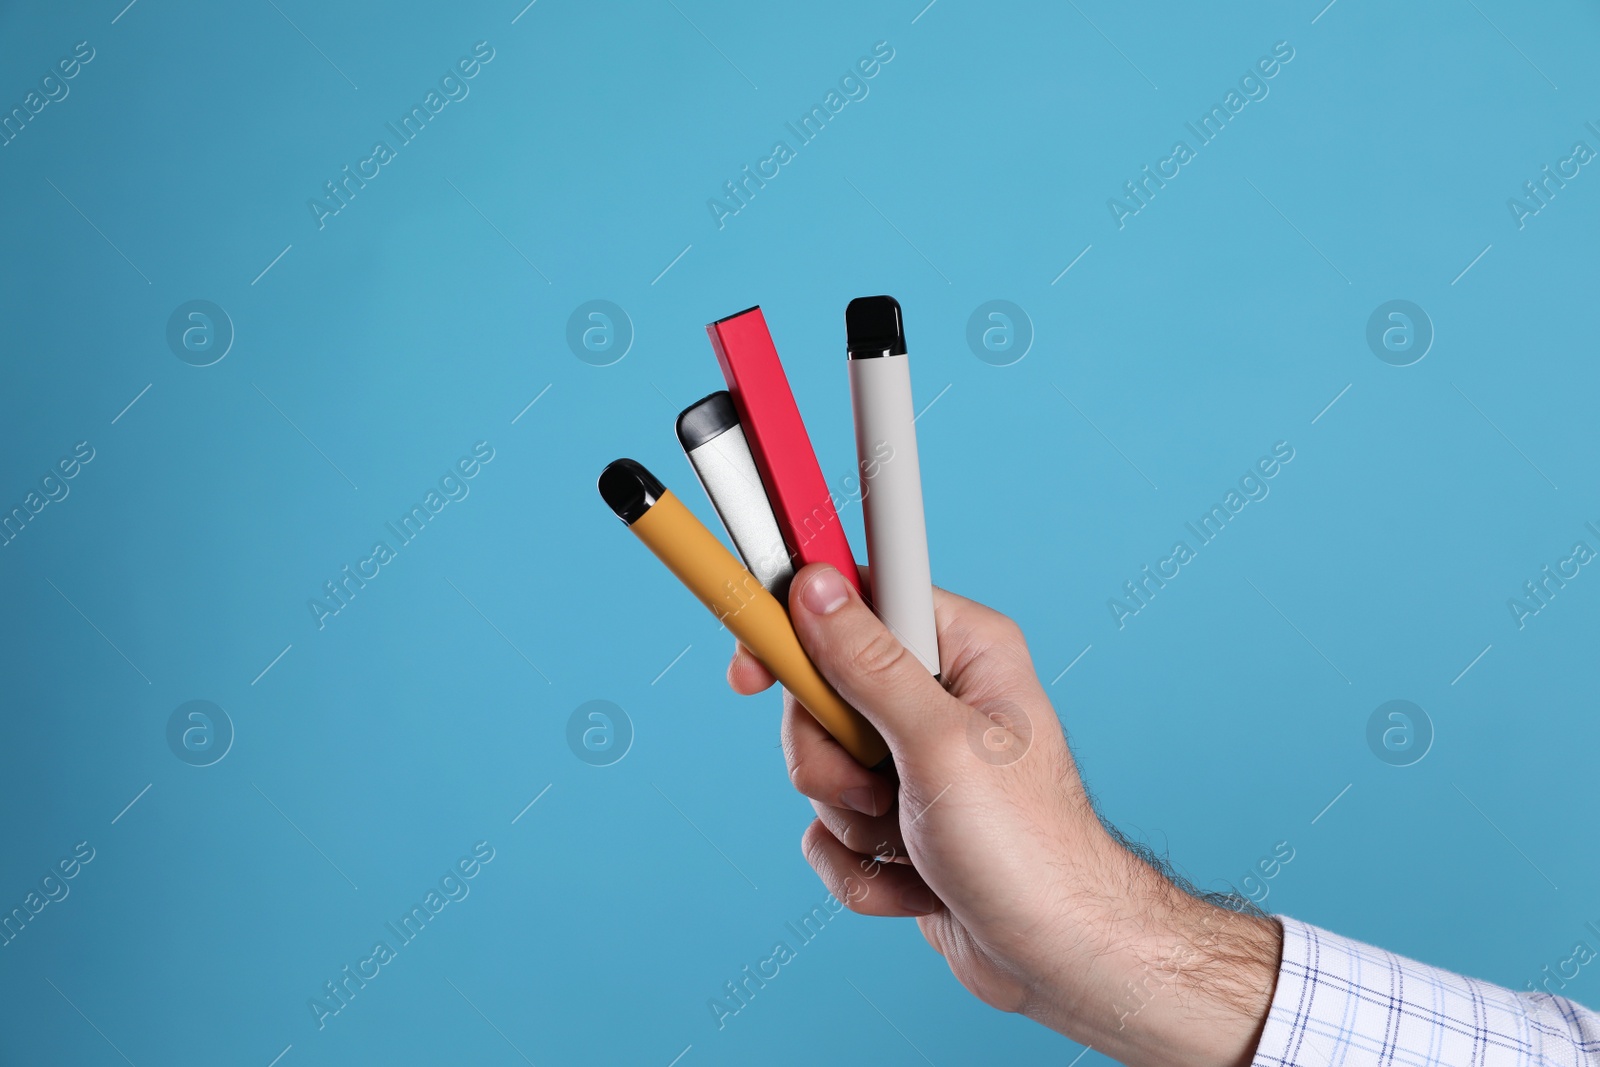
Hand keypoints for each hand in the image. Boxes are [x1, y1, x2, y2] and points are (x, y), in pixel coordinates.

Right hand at [727, 563, 1280, 1066]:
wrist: (1059, 958)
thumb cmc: (1027, 850)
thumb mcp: (938, 744)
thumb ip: (868, 664)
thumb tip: (815, 588)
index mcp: (963, 649)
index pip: (858, 599)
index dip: (798, 628)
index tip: (755, 668)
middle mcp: (937, 695)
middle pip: (819, 695)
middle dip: (832, 762)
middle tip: (876, 791)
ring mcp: (913, 761)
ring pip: (817, 769)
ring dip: (852, 823)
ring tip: (915, 845)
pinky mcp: (897, 821)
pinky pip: (828, 833)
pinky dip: (862, 870)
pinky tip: (919, 886)